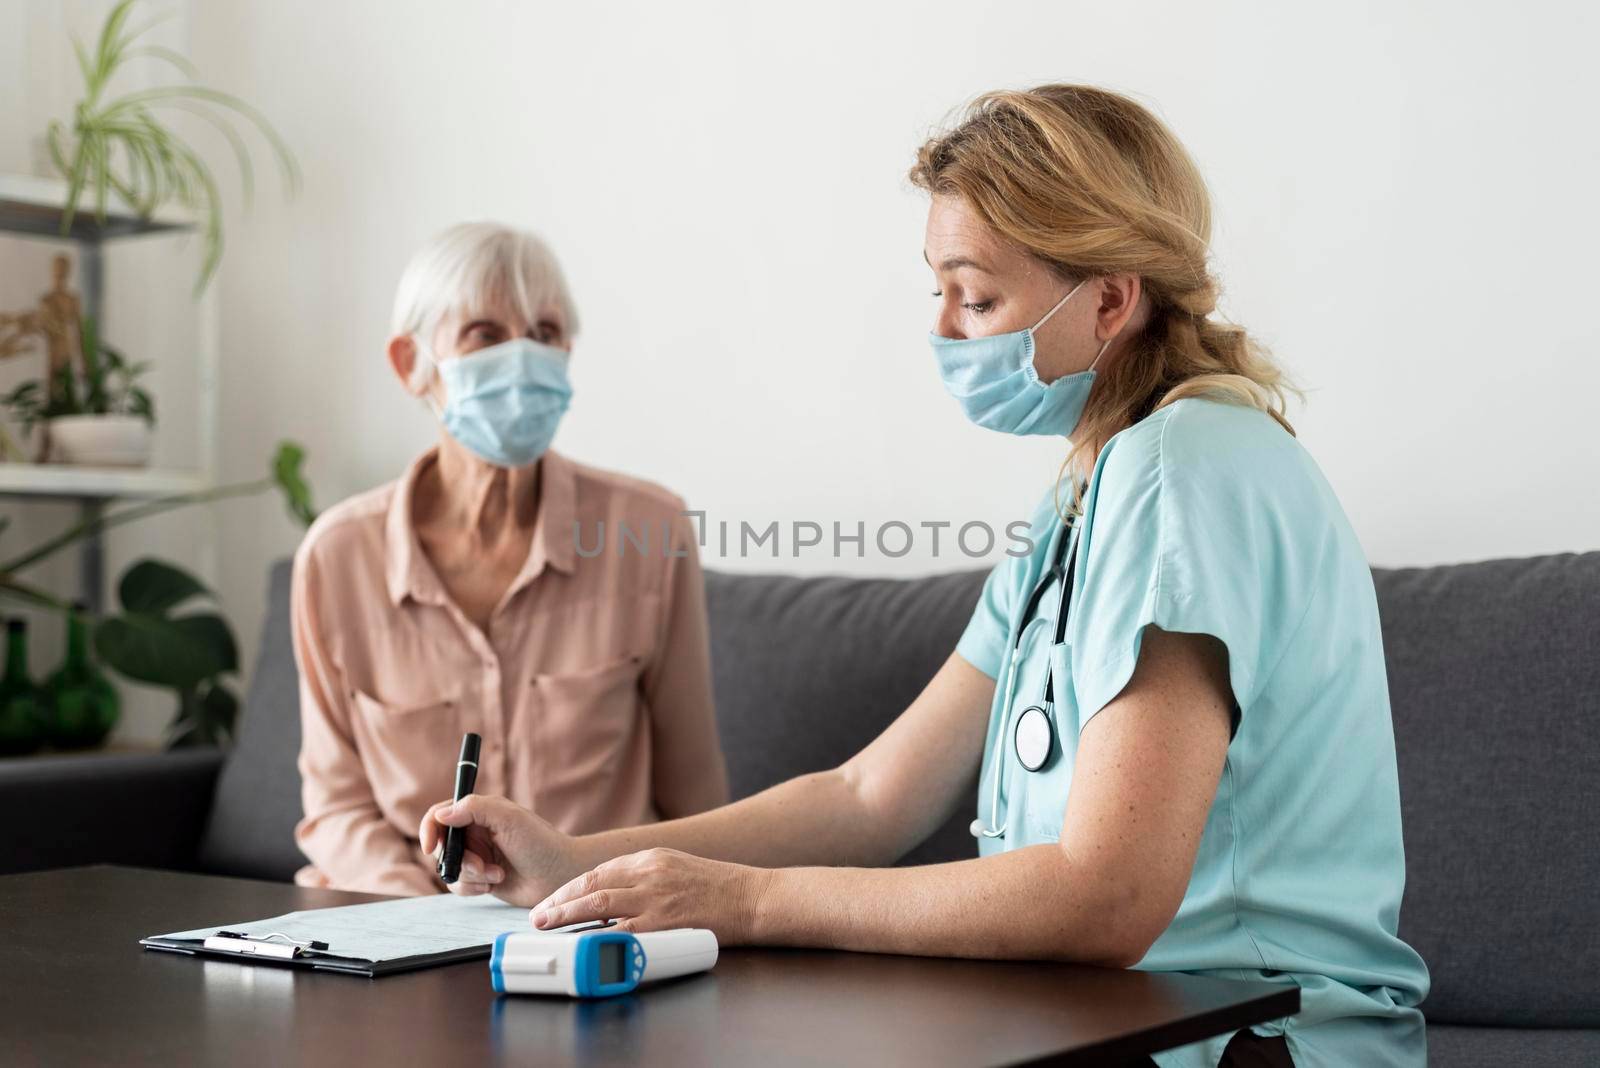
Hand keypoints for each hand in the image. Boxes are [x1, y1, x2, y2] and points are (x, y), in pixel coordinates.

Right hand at [418, 794, 579, 906]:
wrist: (559, 875)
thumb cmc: (540, 843)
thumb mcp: (509, 818)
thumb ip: (474, 809)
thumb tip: (441, 814)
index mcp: (480, 812)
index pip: (441, 814)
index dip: (430, 828)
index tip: (430, 846)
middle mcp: (475, 832)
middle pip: (442, 845)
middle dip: (458, 859)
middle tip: (480, 865)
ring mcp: (477, 856)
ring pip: (449, 867)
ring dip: (470, 875)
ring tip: (496, 875)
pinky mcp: (480, 877)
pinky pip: (458, 885)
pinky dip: (472, 887)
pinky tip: (493, 885)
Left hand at [530, 847, 771, 942]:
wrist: (753, 897)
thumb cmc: (720, 887)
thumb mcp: (678, 868)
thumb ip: (647, 877)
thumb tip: (613, 896)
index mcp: (652, 858)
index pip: (600, 871)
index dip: (571, 887)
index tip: (553, 900)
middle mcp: (649, 873)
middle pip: (592, 885)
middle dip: (560, 901)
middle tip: (539, 916)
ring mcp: (656, 898)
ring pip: (599, 904)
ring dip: (568, 916)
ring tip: (548, 927)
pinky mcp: (666, 923)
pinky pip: (623, 930)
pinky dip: (598, 936)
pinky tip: (582, 944)